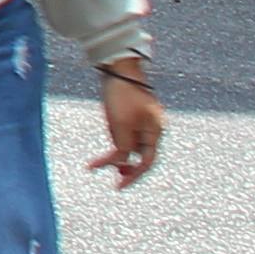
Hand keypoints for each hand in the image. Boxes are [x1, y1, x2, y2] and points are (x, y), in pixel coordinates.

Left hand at [93, 60, 164, 185]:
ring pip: (129, 146)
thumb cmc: (122, 94)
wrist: (117, 67)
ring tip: (99, 156)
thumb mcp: (120, 124)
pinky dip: (113, 142)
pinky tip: (102, 146)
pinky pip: (123, 135)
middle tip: (106, 175)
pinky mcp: (131, 116)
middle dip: (124, 166)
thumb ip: (124, 146)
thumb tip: (123, 163)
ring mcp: (142, 123)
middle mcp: (152, 129)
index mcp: (156, 131)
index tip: (119, 186)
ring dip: (116, 153)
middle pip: (139, 155)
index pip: (147, 161)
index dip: (134, 175)